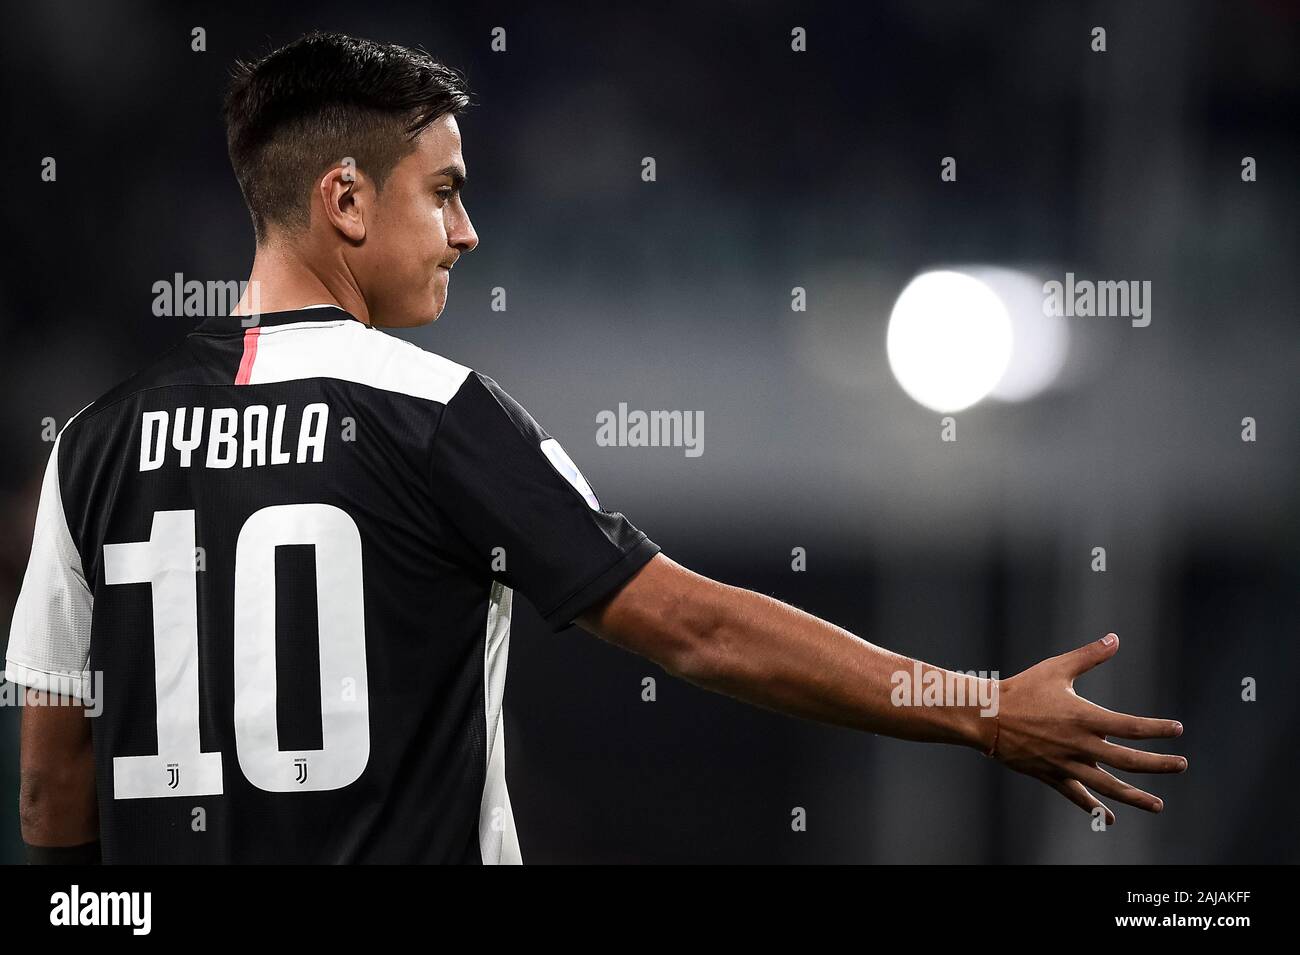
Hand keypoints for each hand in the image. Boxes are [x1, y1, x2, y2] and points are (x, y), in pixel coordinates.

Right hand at [991, 633, 1185, 823]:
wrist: (986, 717)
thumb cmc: (1022, 689)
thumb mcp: (1056, 669)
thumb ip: (1088, 656)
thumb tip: (1115, 638)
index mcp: (1083, 717)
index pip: (1129, 727)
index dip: (1156, 729)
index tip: (1177, 729)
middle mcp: (1078, 744)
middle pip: (1126, 760)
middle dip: (1157, 765)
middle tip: (1181, 765)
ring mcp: (1065, 763)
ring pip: (1107, 786)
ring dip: (1135, 797)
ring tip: (1158, 805)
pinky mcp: (1051, 775)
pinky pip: (1076, 796)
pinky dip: (1094, 808)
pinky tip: (1109, 818)